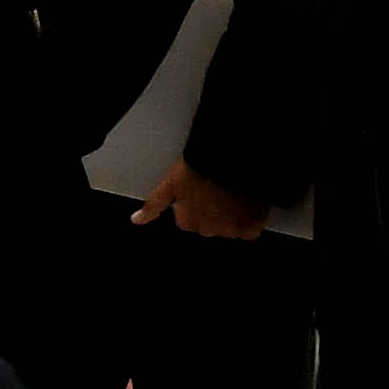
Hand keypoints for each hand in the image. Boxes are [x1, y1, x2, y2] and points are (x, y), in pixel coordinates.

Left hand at [134, 159, 268, 241]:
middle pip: (212, 227)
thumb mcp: (169, 183)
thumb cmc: (198, 167)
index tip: (202, 191)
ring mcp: (230, 230)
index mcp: (188, 222)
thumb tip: (136, 220)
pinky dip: (251, 220)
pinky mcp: (250, 227)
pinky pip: (251, 231)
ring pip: (232, 229)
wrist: (227, 158)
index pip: (191, 221)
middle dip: (214, 213)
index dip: (197, 205)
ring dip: (233, 217)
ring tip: (233, 195)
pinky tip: (248, 204)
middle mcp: (207, 230)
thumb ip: (153, 206)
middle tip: (218, 192)